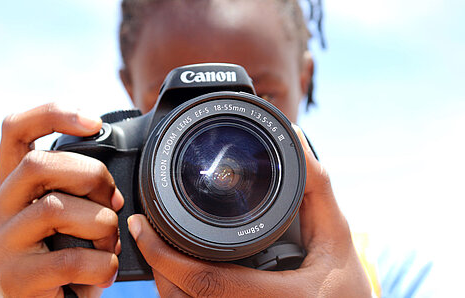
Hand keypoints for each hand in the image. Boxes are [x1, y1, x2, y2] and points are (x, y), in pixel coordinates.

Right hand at [0, 103, 124, 296]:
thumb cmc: (73, 256)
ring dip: (102, 225)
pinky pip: (70, 259)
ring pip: (56, 209)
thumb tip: (116, 184)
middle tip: (115, 202)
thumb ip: (81, 189)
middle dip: (92, 177)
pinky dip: (102, 264)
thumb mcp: (75, 214)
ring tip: (110, 244)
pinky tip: (105, 272)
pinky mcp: (14, 280)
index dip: (52, 115)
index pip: (14, 130)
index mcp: (12, 186)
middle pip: (39, 165)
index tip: (94, 122)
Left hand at [127, 125, 370, 296]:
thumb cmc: (346, 289)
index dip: (164, 257)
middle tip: (144, 232)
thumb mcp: (337, 238)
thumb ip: (316, 188)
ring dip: (163, 280)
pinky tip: (179, 270)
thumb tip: (292, 139)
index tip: (141, 226)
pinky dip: (179, 292)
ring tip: (157, 247)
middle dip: (156, 266)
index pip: (208, 282)